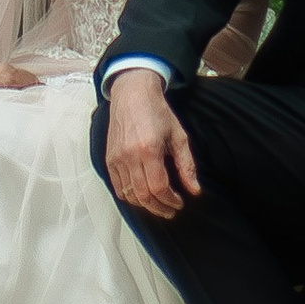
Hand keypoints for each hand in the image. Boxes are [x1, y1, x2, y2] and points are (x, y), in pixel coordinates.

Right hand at [104, 67, 200, 216]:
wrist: (132, 93)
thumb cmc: (157, 111)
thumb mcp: (178, 135)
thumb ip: (186, 165)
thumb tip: (195, 190)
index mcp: (149, 149)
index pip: (159, 188)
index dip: (171, 201)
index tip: (179, 203)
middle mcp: (129, 156)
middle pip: (143, 196)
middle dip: (160, 208)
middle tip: (171, 210)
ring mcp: (116, 158)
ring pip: (129, 195)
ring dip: (146, 205)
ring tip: (159, 204)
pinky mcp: (109, 159)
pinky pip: (118, 187)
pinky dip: (130, 197)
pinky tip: (142, 195)